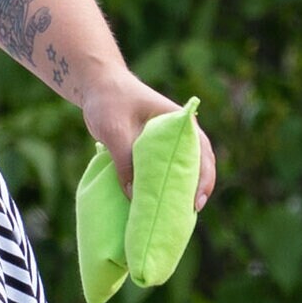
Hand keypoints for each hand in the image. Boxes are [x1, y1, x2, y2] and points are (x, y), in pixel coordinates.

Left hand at [86, 77, 219, 207]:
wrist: (97, 87)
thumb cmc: (109, 102)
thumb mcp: (114, 131)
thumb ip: (124, 161)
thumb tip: (133, 197)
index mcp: (177, 122)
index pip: (201, 151)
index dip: (203, 178)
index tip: (196, 200)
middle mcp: (177, 133)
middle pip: (198, 164)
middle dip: (196, 189)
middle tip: (189, 214)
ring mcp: (166, 142)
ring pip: (182, 169)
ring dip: (181, 190)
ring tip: (176, 214)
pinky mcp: (152, 151)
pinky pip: (163, 171)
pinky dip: (164, 187)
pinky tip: (158, 205)